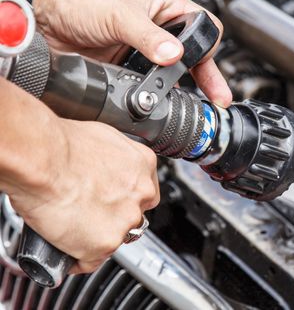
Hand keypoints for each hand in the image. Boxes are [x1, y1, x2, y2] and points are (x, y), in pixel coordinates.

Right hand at [0, 79, 159, 273]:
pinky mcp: (105, 243)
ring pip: (116, 238)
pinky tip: (64, 245)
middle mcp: (141, 194)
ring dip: (97, 238)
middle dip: (114, 218)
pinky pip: (91, 260)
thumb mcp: (103, 137)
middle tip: (87, 213)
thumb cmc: (63, 144)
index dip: (125, 199)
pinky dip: (77, 257)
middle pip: (133, 216)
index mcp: (144, 165)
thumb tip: (104, 166)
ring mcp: (126, 220)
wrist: (43, 159)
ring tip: (72, 226)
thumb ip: (114, 157)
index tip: (112, 202)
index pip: (145, 192)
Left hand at [33, 0, 231, 107]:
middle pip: (195, 56)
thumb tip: (173, 55)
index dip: (208, 49)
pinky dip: (158, 96)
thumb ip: (148, 37)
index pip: (203, 29)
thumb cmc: (83, 1)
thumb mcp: (120, 16)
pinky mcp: (133, 70)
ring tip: (189, 105)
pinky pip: (154, 86)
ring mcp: (147, 53)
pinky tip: (162, 103)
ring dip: (181, 89)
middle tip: (217, 98)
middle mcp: (161, 31)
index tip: (206, 68)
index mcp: (167, 8)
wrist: (47, 19)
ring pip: (176, 74)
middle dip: (207, 78)